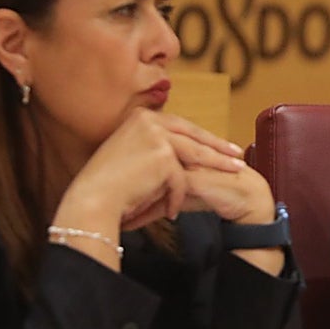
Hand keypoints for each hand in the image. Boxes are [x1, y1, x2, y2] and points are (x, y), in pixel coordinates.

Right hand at [51, 108, 246, 266]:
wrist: (91, 198)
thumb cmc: (106, 184)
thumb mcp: (130, 155)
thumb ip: (153, 148)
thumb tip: (178, 156)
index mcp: (141, 117)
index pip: (181, 126)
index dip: (202, 137)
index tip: (220, 144)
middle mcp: (150, 121)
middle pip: (194, 135)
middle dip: (218, 147)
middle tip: (238, 155)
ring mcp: (157, 137)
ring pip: (196, 154)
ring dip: (218, 165)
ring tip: (236, 173)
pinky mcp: (163, 156)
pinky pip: (180, 180)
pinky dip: (177, 197)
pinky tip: (173, 211)